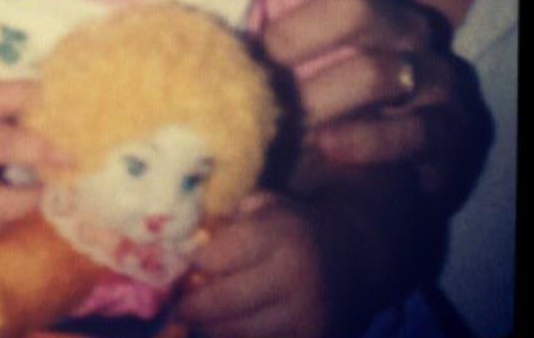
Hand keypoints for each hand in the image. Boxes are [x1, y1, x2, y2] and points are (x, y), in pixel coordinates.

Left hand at [174, 193, 332, 337]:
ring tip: (204, 317)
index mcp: (279, 236)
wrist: (355, 254)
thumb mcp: (262, 207)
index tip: (179, 266)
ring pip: (237, 334)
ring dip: (212, 328)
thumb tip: (180, 252)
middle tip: (180, 305)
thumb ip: (223, 224)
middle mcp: (295, 278)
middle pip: (222, 302)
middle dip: (191, 306)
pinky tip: (232, 326)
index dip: (191, 265)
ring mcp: (307, 317)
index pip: (216, 258)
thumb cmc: (294, 227)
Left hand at [261, 0, 489, 205]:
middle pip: (358, 7)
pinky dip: (366, 137)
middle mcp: (403, 23)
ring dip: (322, 94)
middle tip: (248, 61)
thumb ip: (249, 19)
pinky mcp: (449, 128)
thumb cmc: (303, 94)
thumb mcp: (278, 53)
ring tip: (274, 114)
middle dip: (296, 35)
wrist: (362, 168)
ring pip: (381, 70)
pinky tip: (326, 144)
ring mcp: (432, 73)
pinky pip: (415, 128)